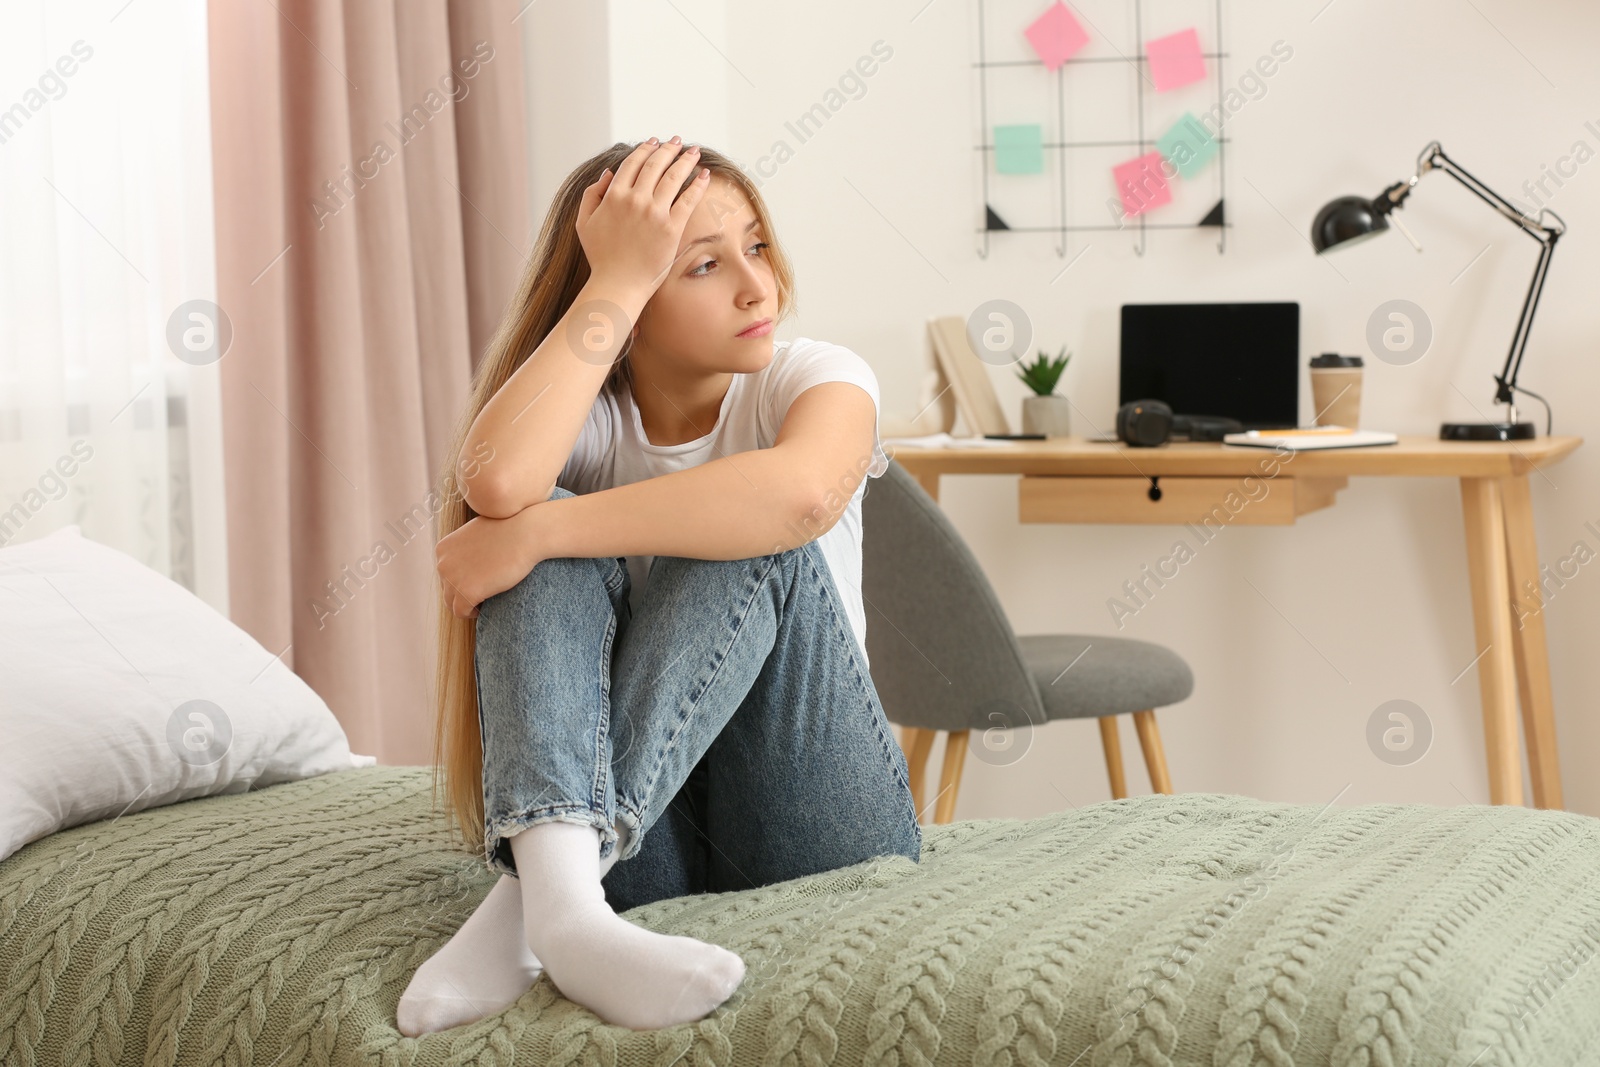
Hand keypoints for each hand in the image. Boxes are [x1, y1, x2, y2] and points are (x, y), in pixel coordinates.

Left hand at [435, 506, 544, 619]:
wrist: (525, 534)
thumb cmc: (508, 530)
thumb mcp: (476, 534)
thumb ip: (466, 549)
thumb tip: (469, 565)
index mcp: (443, 549)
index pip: (446, 574)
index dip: (462, 580)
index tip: (479, 581)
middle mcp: (443, 564)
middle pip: (447, 589)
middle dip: (464, 592)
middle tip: (485, 592)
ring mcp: (453, 579)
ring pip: (452, 603)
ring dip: (467, 604)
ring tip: (485, 601)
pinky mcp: (467, 593)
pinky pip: (461, 612)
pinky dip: (472, 613)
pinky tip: (486, 607)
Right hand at [575, 137, 710, 299]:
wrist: (618, 284)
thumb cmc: (600, 258)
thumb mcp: (584, 223)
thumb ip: (592, 194)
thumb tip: (609, 173)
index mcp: (613, 196)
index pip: (633, 163)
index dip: (646, 149)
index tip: (655, 142)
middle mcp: (634, 200)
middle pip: (655, 165)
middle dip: (669, 149)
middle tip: (678, 141)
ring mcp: (654, 213)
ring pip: (673, 177)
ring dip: (686, 160)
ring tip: (694, 152)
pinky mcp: (671, 228)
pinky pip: (688, 200)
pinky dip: (697, 185)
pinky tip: (704, 175)